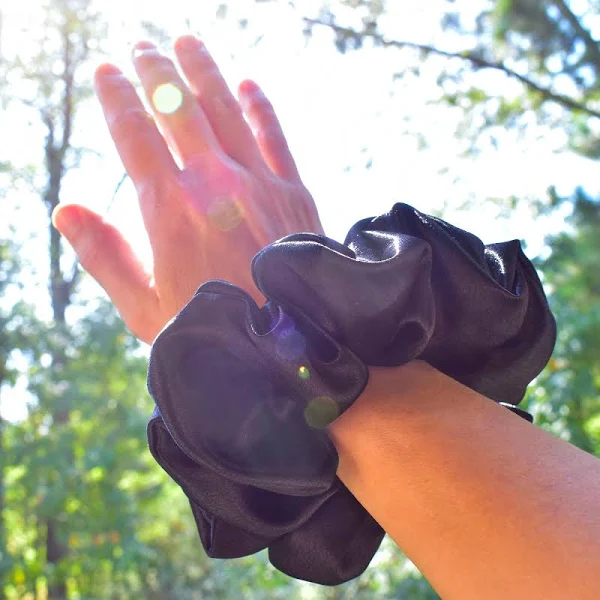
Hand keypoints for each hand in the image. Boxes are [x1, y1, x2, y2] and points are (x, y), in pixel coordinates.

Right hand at [53, 35, 322, 343]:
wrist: (289, 350)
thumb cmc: (213, 333)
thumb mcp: (145, 309)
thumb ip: (105, 257)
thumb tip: (67, 210)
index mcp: (170, 211)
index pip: (135, 135)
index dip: (117, 97)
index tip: (107, 72)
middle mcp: (215, 185)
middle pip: (178, 108)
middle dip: (156, 71)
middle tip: (142, 47)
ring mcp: (260, 185)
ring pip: (226, 110)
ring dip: (204, 72)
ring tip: (187, 42)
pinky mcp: (296, 194)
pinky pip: (275, 138)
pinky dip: (261, 108)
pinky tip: (250, 85)